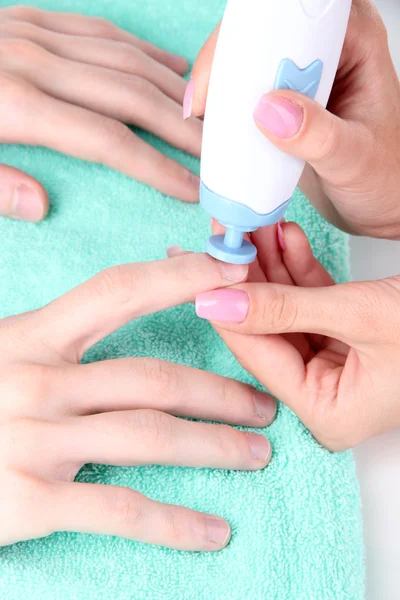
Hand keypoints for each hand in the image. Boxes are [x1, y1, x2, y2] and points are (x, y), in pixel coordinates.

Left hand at [0, 6, 201, 221]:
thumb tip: (40, 204)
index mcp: (15, 105)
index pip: (107, 140)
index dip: (156, 167)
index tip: (191, 190)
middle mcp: (34, 63)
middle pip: (130, 96)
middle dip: (179, 128)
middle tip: (214, 154)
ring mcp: (34, 35)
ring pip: (123, 58)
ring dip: (170, 89)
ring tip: (203, 116)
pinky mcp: (30, 20)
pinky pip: (100, 30)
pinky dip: (141, 49)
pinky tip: (170, 66)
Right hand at [0, 254, 274, 549]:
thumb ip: (47, 339)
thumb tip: (109, 313)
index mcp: (28, 337)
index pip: (118, 291)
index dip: (179, 277)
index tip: (232, 273)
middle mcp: (37, 382)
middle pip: (152, 377)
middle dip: (219, 389)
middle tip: (265, 402)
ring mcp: (35, 441)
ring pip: (149, 437)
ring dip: (214, 446)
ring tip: (257, 453)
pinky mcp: (28, 501)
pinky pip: (118, 510)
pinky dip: (173, 524)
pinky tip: (214, 533)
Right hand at [187, 0, 399, 238]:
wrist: (380, 201)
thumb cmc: (384, 178)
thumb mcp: (354, 159)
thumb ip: (318, 136)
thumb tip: (269, 110)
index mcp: (355, 42)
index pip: (301, 12)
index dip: (262, 29)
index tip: (235, 67)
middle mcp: (326, 48)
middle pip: (265, 28)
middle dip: (230, 55)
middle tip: (208, 98)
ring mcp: (304, 71)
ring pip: (250, 54)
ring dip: (222, 80)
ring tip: (203, 112)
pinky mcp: (286, 96)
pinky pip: (247, 85)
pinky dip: (227, 102)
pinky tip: (214, 122)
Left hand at [195, 220, 399, 450]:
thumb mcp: (358, 314)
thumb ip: (283, 308)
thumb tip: (214, 301)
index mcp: (326, 412)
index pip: (257, 354)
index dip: (225, 307)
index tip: (195, 268)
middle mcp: (326, 395)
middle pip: (268, 330)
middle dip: (250, 279)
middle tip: (221, 239)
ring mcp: (336, 366)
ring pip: (287, 311)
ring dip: (273, 267)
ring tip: (253, 225)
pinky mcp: (346, 338)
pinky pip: (312, 303)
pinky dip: (300, 270)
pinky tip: (284, 238)